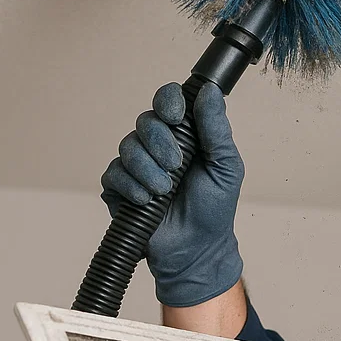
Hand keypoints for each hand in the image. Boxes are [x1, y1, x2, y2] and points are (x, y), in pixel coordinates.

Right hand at [100, 81, 244, 306]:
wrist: (198, 248)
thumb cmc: (215, 208)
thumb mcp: (226, 166)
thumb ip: (217, 128)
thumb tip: (209, 91)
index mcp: (185, 135)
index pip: (168, 101)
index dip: (168, 102)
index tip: (176, 116)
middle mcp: (158, 145)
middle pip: (145, 121)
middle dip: (160, 143)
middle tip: (177, 166)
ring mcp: (137, 166)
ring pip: (128, 146)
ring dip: (148, 169)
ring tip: (165, 190)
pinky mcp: (119, 187)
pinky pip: (114, 173)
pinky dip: (132, 186)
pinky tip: (148, 200)